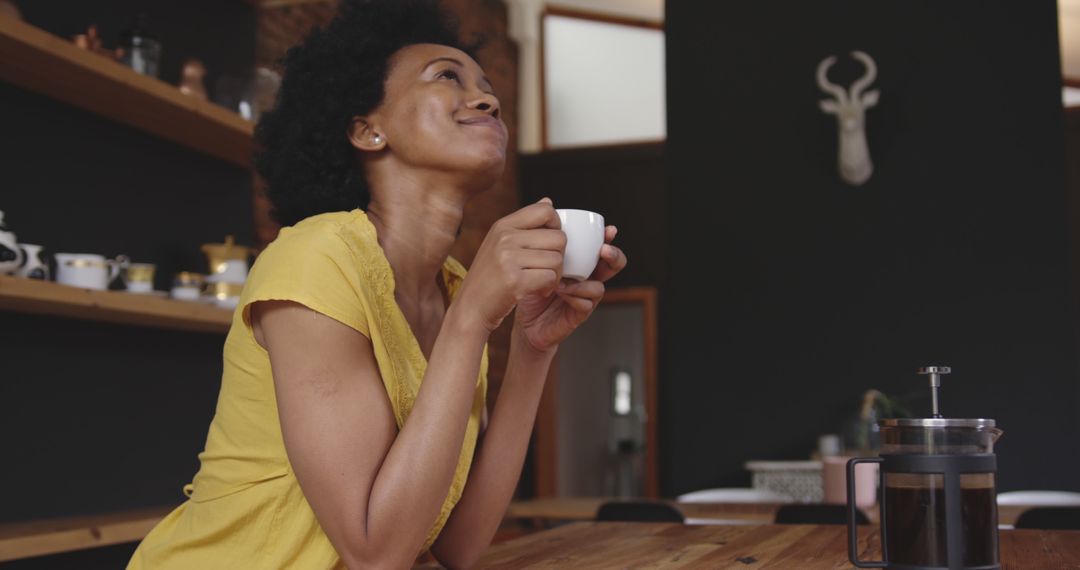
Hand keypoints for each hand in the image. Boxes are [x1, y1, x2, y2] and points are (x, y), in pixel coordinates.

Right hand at [455, 198, 565, 333]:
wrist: (470, 308)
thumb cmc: (489, 278)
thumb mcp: (500, 244)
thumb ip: (524, 224)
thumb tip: (548, 201)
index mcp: (503, 226)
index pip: (545, 211)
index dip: (557, 226)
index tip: (550, 243)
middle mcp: (505, 238)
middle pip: (558, 238)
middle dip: (559, 256)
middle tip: (547, 269)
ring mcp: (508, 258)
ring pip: (557, 260)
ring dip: (554, 275)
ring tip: (540, 282)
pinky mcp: (514, 281)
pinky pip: (550, 278)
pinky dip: (548, 287)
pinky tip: (537, 291)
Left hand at [516, 225, 627, 351]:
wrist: (521, 317)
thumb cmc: (529, 284)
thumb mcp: (533, 255)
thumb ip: (543, 233)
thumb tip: (547, 200)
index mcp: (581, 261)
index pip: (601, 246)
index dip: (609, 238)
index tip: (609, 230)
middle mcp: (588, 277)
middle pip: (613, 265)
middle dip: (614, 256)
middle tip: (604, 250)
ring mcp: (586, 296)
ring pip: (599, 286)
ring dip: (583, 282)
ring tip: (563, 280)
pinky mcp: (579, 313)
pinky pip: (587, 303)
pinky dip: (575, 297)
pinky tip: (560, 293)